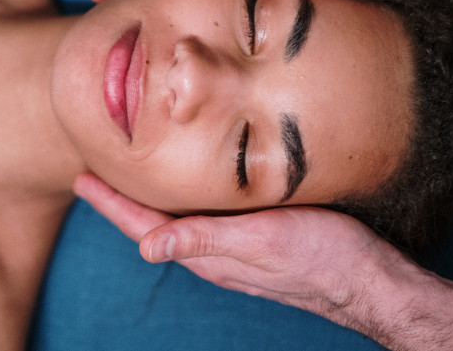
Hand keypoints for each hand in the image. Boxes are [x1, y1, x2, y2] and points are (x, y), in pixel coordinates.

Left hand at [73, 173, 414, 326]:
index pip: (144, 226)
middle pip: (153, 223)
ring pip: (178, 221)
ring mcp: (234, 249)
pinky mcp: (256, 240)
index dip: (111, 203)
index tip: (81, 178)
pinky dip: (184, 200)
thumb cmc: (321, 256)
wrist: (371, 279)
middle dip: (121, 200)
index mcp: (208, 253)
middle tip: (93, 172)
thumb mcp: (261, 241)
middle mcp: (214, 252)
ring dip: (149, 200)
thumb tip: (146, 249)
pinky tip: (190, 188)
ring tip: (128, 178)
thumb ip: (206, 240)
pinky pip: (205, 219)